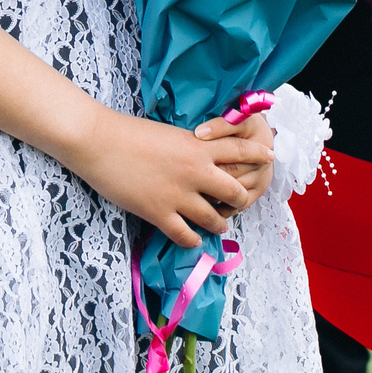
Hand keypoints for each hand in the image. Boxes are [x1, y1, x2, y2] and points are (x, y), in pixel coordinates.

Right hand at [63, 107, 260, 250]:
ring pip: (213, 219)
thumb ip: (191, 145)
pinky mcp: (159, 213)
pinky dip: (193, 240)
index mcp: (199, 145)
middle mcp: (195, 171)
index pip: (241, 149)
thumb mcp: (170, 133)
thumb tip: (203, 152)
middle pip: (235, 191)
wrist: (100, 142)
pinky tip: (193, 240)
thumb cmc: (130, 132)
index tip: (271, 158)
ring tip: (220, 226)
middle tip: (241, 203)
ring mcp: (178, 195)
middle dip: (241, 200)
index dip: (259, 155)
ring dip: (219, 225)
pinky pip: (185, 236)